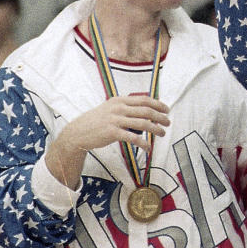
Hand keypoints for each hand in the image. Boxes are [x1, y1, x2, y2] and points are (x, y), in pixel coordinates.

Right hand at [46, 96, 169, 187]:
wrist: (79, 132)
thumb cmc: (97, 121)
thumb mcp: (110, 109)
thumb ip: (125, 108)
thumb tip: (145, 112)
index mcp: (119, 100)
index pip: (144, 99)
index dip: (158, 104)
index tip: (166, 110)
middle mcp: (118, 108)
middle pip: (146, 110)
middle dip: (160, 117)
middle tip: (168, 123)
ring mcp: (115, 120)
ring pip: (143, 123)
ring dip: (156, 129)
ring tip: (162, 134)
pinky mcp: (113, 132)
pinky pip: (133, 138)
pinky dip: (143, 143)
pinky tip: (148, 148)